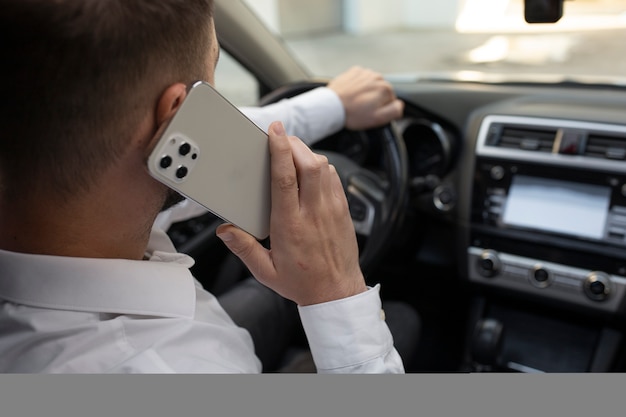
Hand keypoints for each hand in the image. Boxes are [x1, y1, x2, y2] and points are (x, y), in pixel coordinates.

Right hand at [216, 121, 366, 305]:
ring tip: (292, 151)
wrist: (338, 294)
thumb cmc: (304, 283)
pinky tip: (311, 170)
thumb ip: (243, 248)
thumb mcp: (265, 271)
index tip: (274, 131)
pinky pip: (334, 178)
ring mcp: (332, 209)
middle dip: (293, 144)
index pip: (286, 178)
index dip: (279, 150)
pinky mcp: (343, 210)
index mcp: (290, 224)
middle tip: (280, 136)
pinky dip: (322, 167)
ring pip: (324, 168)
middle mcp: (313, 212)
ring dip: (308, 154)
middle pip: (308, 164)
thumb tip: (225, 230)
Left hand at [327, 66, 403, 130]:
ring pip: (372, 84)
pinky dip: (358, 85)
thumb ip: (395, 111)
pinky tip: (352, 93)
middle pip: (382, 91)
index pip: (391, 100)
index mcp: (385, 89)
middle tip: (363, 108)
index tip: (372, 112)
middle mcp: (377, 77)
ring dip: (367, 91)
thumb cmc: (352, 114)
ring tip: (356, 101)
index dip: (382, 108)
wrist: (331, 106)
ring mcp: (365, 73)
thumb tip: (400, 105)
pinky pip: (361, 78)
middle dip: (375, 99)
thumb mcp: (378, 119)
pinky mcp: (354, 71)